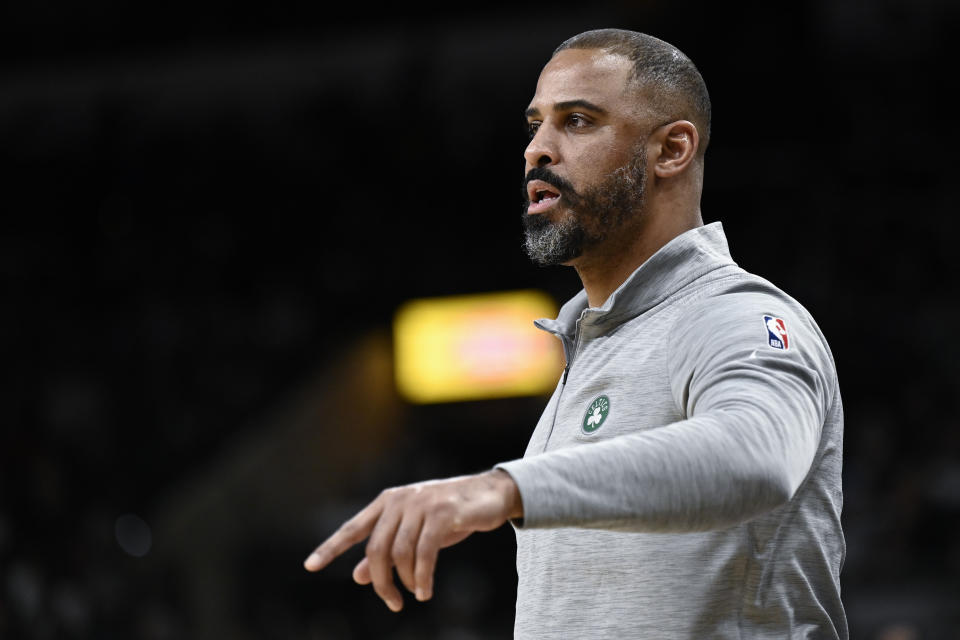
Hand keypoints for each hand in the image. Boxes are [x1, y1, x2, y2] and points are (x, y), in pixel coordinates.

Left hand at [303, 469, 522, 611]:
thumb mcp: (415, 532)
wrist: (490, 494)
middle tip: (392, 602)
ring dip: (405, 581)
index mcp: (388, 502)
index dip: (331, 548)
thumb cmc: (450, 514)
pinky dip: (423, 578)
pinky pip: (424, 554)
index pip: (353, 528)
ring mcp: (421, 504)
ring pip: (399, 554)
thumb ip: (387, 550)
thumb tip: (358, 575)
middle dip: (380, 582)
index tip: (310, 566)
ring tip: (414, 594)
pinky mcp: (443, 513)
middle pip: (376, 549)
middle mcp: (400, 500)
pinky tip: (426, 591)